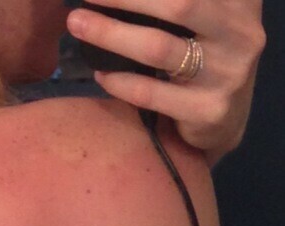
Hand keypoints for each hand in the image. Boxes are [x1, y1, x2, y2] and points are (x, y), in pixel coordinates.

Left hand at [65, 0, 266, 167]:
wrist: (226, 120)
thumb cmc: (206, 57)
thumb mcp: (207, 17)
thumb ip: (177, 3)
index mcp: (240, 1)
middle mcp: (241, 32)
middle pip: (177, 5)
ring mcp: (227, 73)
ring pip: (158, 48)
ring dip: (111, 34)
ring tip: (77, 24)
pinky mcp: (209, 110)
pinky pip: (152, 93)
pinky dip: (120, 81)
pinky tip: (99, 73)